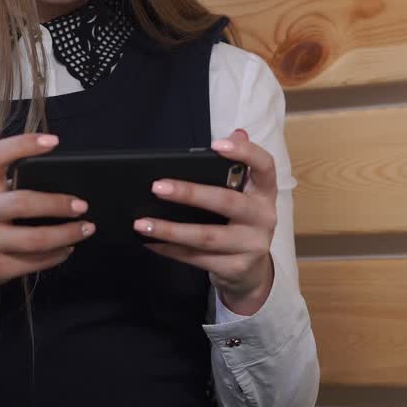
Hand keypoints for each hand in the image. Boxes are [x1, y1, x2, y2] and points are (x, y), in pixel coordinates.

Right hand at [0, 134, 95, 288]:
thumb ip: (9, 185)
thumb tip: (58, 183)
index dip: (24, 144)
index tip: (54, 141)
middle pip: (24, 203)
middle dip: (58, 204)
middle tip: (82, 206)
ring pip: (35, 240)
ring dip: (67, 235)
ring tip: (85, 229)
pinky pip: (33, 263)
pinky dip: (57, 255)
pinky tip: (67, 248)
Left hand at [134, 129, 277, 315]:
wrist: (252, 273)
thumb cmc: (240, 223)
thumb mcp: (244, 195)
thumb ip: (237, 167)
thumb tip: (236, 133)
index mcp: (264, 193)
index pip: (265, 166)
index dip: (245, 153)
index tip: (216, 145)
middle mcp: (263, 218)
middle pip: (227, 203)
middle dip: (190, 194)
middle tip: (157, 187)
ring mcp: (251, 246)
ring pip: (206, 237)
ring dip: (170, 229)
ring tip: (142, 223)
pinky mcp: (235, 269)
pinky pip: (196, 259)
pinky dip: (170, 250)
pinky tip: (151, 243)